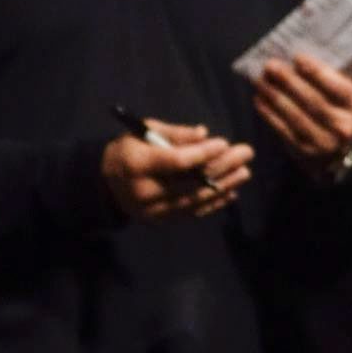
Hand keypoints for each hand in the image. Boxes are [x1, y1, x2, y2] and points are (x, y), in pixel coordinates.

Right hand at [105, 123, 253, 220]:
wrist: (105, 182)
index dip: (201, 153)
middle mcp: (144, 191)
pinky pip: (191, 213)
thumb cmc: (129, 148)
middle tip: (246, 153)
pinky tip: (231, 192)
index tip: (224, 142)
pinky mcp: (160, 221)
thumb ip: (174, 133)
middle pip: (190, 181)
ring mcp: (153, 211)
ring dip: (223, 186)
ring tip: (245, 172)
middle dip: (222, 166)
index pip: (175, 161)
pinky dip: (213, 203)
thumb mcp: (145, 131)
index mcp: (136, 164)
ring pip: (194, 199)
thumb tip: (204, 134)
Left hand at [251, 51, 351, 168]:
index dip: (318, 72)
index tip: (297, 57)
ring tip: (260, 80)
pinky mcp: (304, 151)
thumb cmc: (334, 111)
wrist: (331, 153)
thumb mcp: (341, 95)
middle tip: (270, 65)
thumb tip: (293, 59)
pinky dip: (269, 113)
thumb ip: (327, 78)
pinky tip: (259, 99)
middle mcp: (345, 127)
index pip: (340, 87)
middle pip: (314, 101)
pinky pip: (283, 129)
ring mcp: (324, 142)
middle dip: (290, 81)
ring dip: (275, 95)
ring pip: (296, 115)